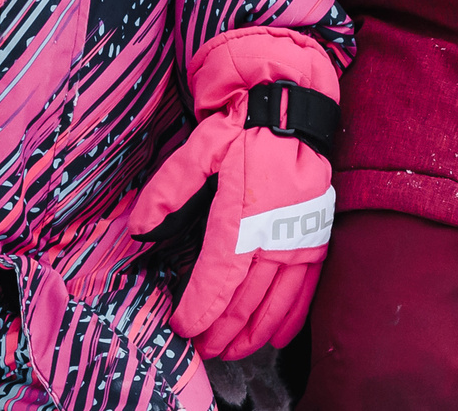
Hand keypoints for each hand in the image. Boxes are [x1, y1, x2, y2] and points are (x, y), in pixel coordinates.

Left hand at [129, 27, 339, 359]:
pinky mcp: (317, 239)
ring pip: (276, 303)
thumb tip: (139, 228)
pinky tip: (275, 337)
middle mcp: (277, 232)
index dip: (200, 309)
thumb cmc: (243, 127)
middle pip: (247, 299)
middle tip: (202, 348)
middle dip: (222, 330)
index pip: (219, 276)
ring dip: (252, 333)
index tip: (182, 327)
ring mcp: (301, 239)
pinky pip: (305, 291)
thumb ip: (169, 190)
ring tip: (231, 350)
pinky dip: (289, 319)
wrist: (292, 107)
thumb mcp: (200, 147)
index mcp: (245, 211)